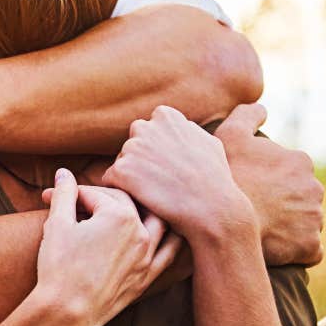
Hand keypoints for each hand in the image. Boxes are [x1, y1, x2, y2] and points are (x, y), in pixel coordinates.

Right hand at [1, 170, 180, 325]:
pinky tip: (167, 231)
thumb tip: (64, 172)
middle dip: (97, 199)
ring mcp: (148, 256)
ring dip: (143, 209)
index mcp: (119, 216)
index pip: (96, 194)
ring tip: (127, 204)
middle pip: (123, 203)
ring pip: (156, 222)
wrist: (67, 311)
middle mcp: (140, 233)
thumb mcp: (57, 223)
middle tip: (73, 203)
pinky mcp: (148, 276)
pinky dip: (170, 238)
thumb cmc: (59, 267)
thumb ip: (65, 193)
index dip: (72, 193)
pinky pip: (169, 253)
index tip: (52, 196)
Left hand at [103, 105, 256, 238]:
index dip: (157, 151)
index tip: (169, 167)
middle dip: (141, 161)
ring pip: (122, 163)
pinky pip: (111, 180)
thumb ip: (187, 129)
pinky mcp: (121, 170)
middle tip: (159, 182)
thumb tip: (178, 124)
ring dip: (132, 178)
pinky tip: (141, 201)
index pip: (149, 130)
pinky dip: (122, 191)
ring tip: (155, 194)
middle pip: (133, 145)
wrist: (212, 209)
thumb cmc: (215, 179)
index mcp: (165, 116)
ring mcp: (131, 148)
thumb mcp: (208, 142)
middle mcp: (144, 127)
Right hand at [214, 104, 324, 265]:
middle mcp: (315, 188)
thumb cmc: (226, 174)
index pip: (290, 170)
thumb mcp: (229, 133)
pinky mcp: (311, 246)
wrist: (224, 220)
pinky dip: (296, 248)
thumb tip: (263, 108)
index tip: (251, 185)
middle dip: (283, 201)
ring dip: (289, 224)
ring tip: (262, 227)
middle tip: (255, 206)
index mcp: (300, 161)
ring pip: (305, 221)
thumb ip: (248, 114)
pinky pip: (308, 248)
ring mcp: (315, 219)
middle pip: (300, 195)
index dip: (269, 178)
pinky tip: (276, 245)